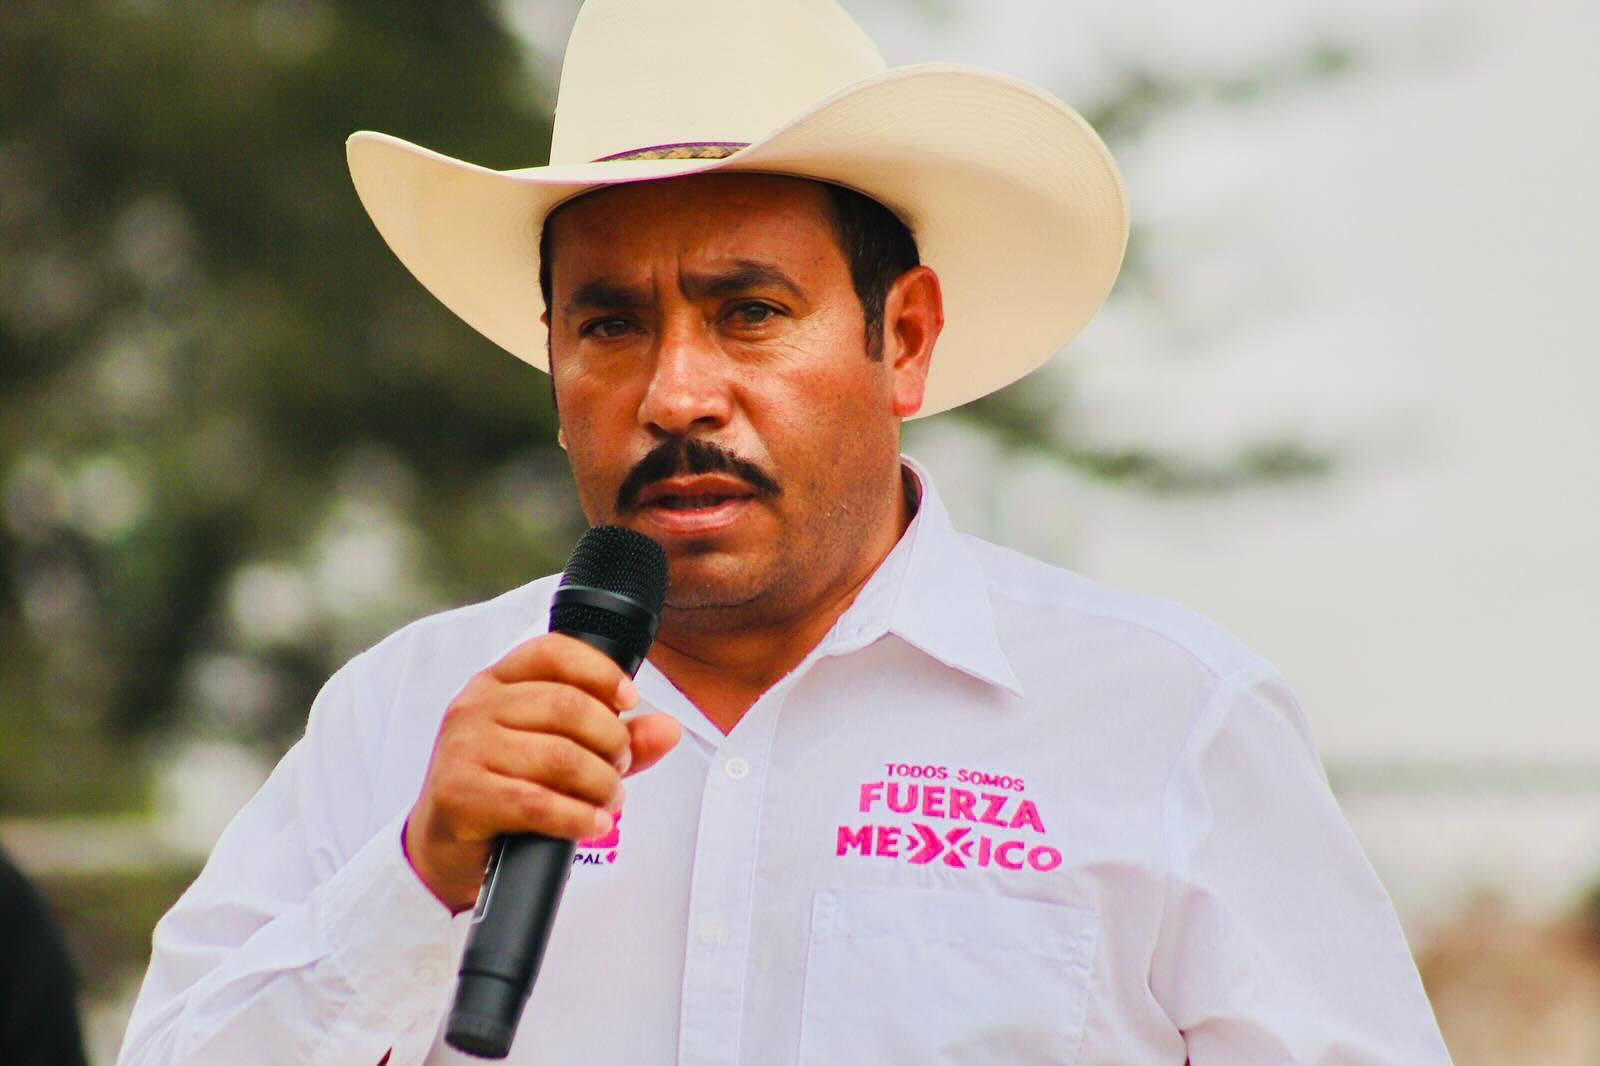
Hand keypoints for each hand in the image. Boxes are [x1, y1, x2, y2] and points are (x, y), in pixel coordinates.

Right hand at [403, 633, 680, 911]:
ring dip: (600, 783)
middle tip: (620, 766)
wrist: (446, 848)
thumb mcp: (559, 754)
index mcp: (496, 682)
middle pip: (566, 706)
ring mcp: (463, 748)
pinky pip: (536, 802)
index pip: (553, 652)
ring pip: (559, 757)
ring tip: (609, 798)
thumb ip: (616, 738)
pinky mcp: (460, 793)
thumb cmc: (505, 789)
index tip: (629, 699)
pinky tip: (592, 823)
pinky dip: (577, 816)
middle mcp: (475, 707)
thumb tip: (668, 729)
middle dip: (611, 740)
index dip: (599, 671)